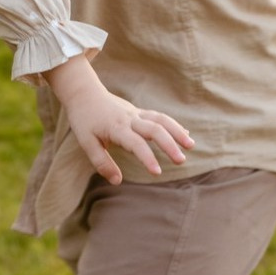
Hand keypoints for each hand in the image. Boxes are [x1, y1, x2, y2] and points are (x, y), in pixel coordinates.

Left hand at [46, 56, 193, 184]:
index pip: (135, 143)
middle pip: (154, 129)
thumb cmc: (84, 119)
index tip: (157, 172)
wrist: (84, 93)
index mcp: (116, 127)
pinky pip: (159, 117)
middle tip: (181, 160)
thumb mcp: (86, 142)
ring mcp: (136, 114)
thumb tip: (117, 181)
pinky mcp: (139, 112)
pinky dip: (173, 125)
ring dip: (177, 131)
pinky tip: (185, 134)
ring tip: (191, 145)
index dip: (147, 157)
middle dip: (169, 144)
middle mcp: (129, 119)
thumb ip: (101, 162)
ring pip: (161, 120)